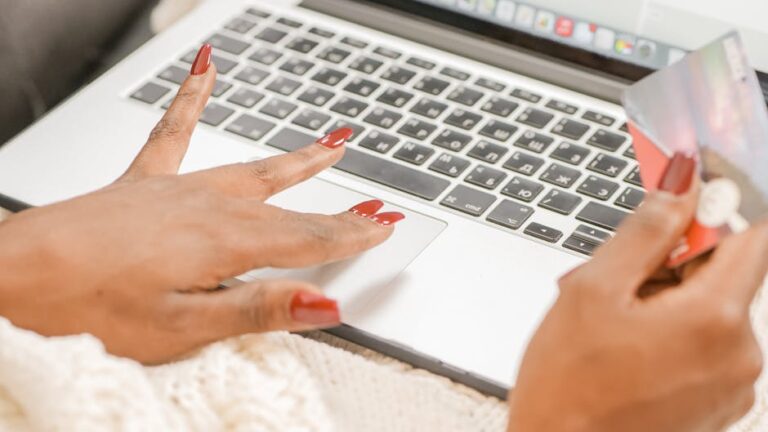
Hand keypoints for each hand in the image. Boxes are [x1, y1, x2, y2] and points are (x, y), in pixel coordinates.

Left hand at [0, 44, 402, 363]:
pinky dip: (193, 98)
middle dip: (338, 206)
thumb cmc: (88, 305)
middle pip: (290, 204)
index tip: (385, 225)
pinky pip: (175, 131)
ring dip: (297, 159)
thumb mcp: (182, 328)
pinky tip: (206, 68)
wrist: (15, 274)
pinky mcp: (146, 182)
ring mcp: (178, 189)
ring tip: (332, 141)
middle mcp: (209, 206)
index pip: (308, 238)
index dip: (352, 234)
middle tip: (376, 201)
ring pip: (252, 168)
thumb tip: (325, 303)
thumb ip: (258, 311)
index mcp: (225, 242)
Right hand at [508, 153, 767, 431]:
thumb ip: (645, 232)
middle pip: (724, 275)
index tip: (687, 194)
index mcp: (714, 320)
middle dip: (673, 262)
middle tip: (617, 277)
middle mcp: (740, 355)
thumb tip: (680, 185)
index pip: (749, 233)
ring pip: (709, 310)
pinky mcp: (718, 405)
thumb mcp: (593, 291)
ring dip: (667, 300)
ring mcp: (732, 385)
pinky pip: (705, 346)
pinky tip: (626, 349)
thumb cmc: (567, 386)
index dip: (717, 205)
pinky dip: (672, 334)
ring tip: (612, 323)